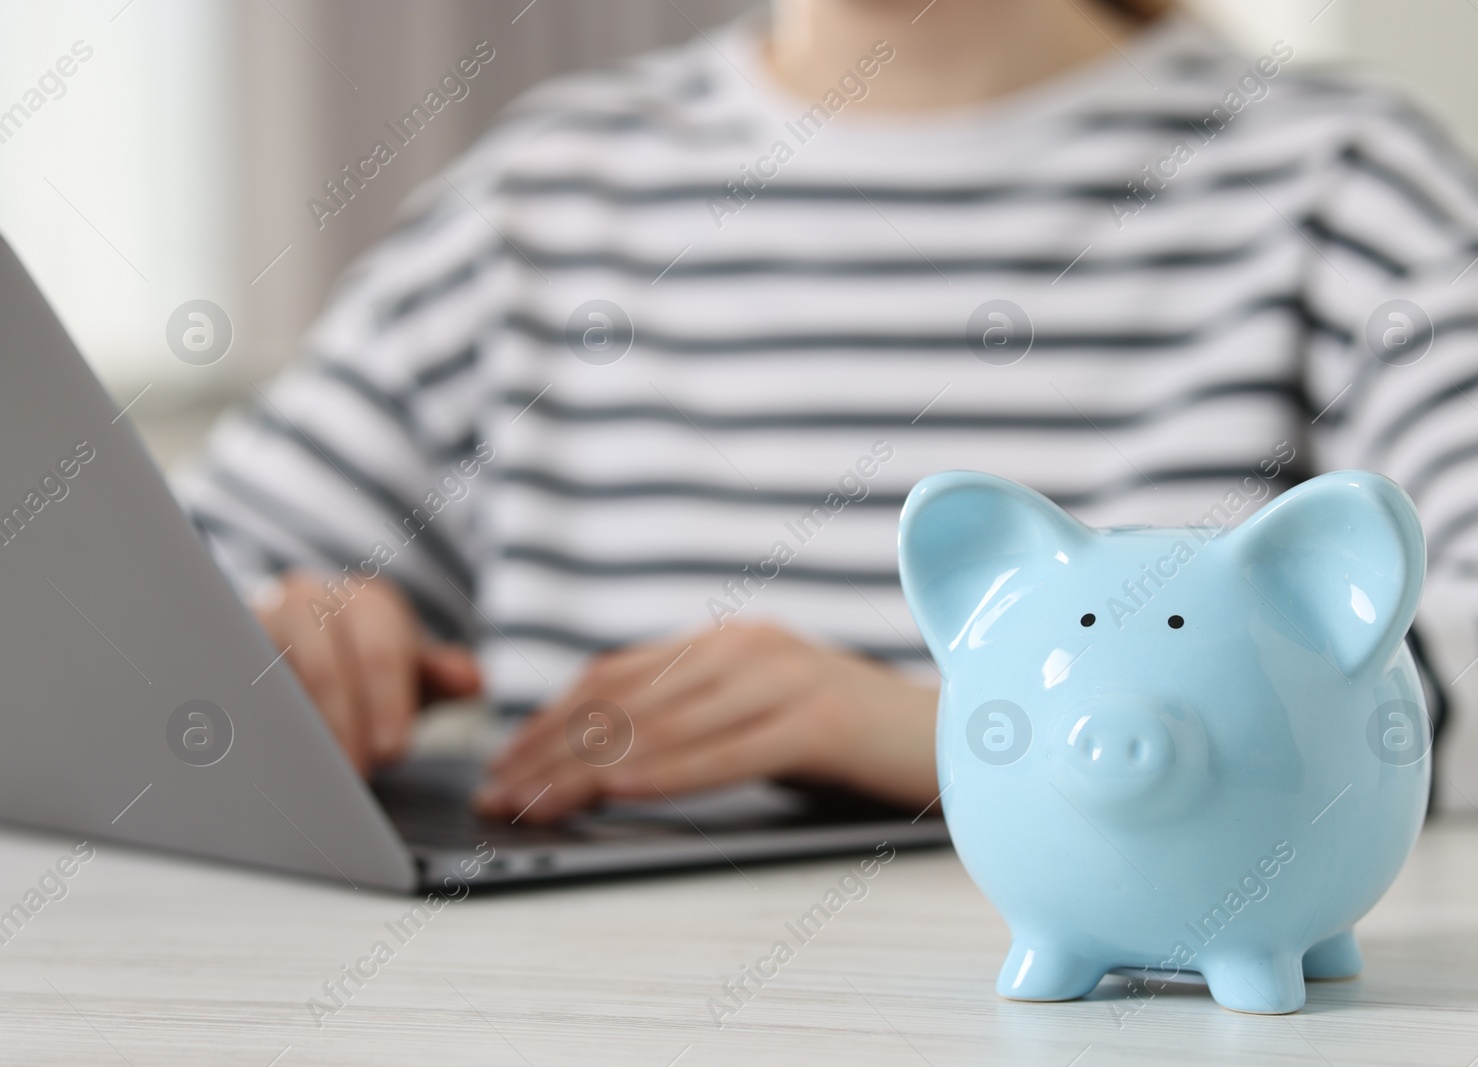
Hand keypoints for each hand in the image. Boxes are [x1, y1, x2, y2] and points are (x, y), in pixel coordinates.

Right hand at [252, 570, 480, 774]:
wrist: (301, 644)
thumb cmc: (365, 665)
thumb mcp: (409, 670)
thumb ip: (441, 675)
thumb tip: (473, 680)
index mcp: (367, 602)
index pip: (383, 648)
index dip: (389, 700)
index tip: (393, 750)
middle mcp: (310, 598)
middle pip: (326, 660)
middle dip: (344, 720)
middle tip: (357, 773)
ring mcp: (259, 620)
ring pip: (273, 670)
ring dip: (295, 726)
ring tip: (313, 771)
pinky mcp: (221, 650)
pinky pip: (230, 681)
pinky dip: (250, 720)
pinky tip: (265, 756)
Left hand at [473, 620, 936, 822]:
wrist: (962, 734)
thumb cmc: (853, 736)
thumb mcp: (763, 713)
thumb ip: (699, 716)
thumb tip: (607, 758)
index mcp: (727, 640)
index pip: (612, 675)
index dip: (548, 718)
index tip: (502, 760)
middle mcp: (746, 647)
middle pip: (624, 699)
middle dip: (550, 749)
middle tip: (499, 791)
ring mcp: (782, 676)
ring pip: (661, 726)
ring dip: (585, 770)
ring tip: (536, 803)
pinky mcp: (817, 718)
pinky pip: (723, 751)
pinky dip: (663, 774)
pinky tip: (618, 792)